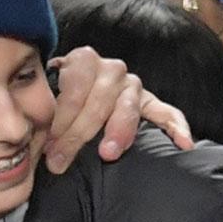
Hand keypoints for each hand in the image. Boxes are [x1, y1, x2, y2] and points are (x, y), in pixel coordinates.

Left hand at [45, 46, 192, 171]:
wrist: (76, 89)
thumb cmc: (58, 100)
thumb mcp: (47, 99)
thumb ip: (44, 116)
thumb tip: (38, 146)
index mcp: (83, 61)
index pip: (74, 90)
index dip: (60, 120)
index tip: (48, 148)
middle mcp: (111, 70)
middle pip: (97, 101)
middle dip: (76, 134)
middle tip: (61, 159)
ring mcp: (132, 85)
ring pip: (127, 106)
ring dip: (117, 131)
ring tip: (108, 153)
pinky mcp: (149, 102)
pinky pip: (167, 112)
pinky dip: (177, 127)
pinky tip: (184, 143)